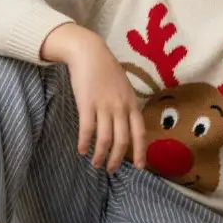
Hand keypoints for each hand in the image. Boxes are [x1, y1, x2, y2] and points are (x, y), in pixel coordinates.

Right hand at [41, 24, 145, 172]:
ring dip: (100, 155)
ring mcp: (104, 106)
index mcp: (131, 103)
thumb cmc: (107, 69)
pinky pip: (87, 129)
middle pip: (122, 140)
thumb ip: (127, 105)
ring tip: (95, 163)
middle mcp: (120, 107)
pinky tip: (81, 150)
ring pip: (105, 139)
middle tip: (111, 169)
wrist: (89, 52)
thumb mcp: (124, 87)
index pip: (140, 133)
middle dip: (117, 158)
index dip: (140, 151)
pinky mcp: (86, 104)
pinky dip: (84, 142)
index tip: (139, 167)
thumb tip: (127, 124)